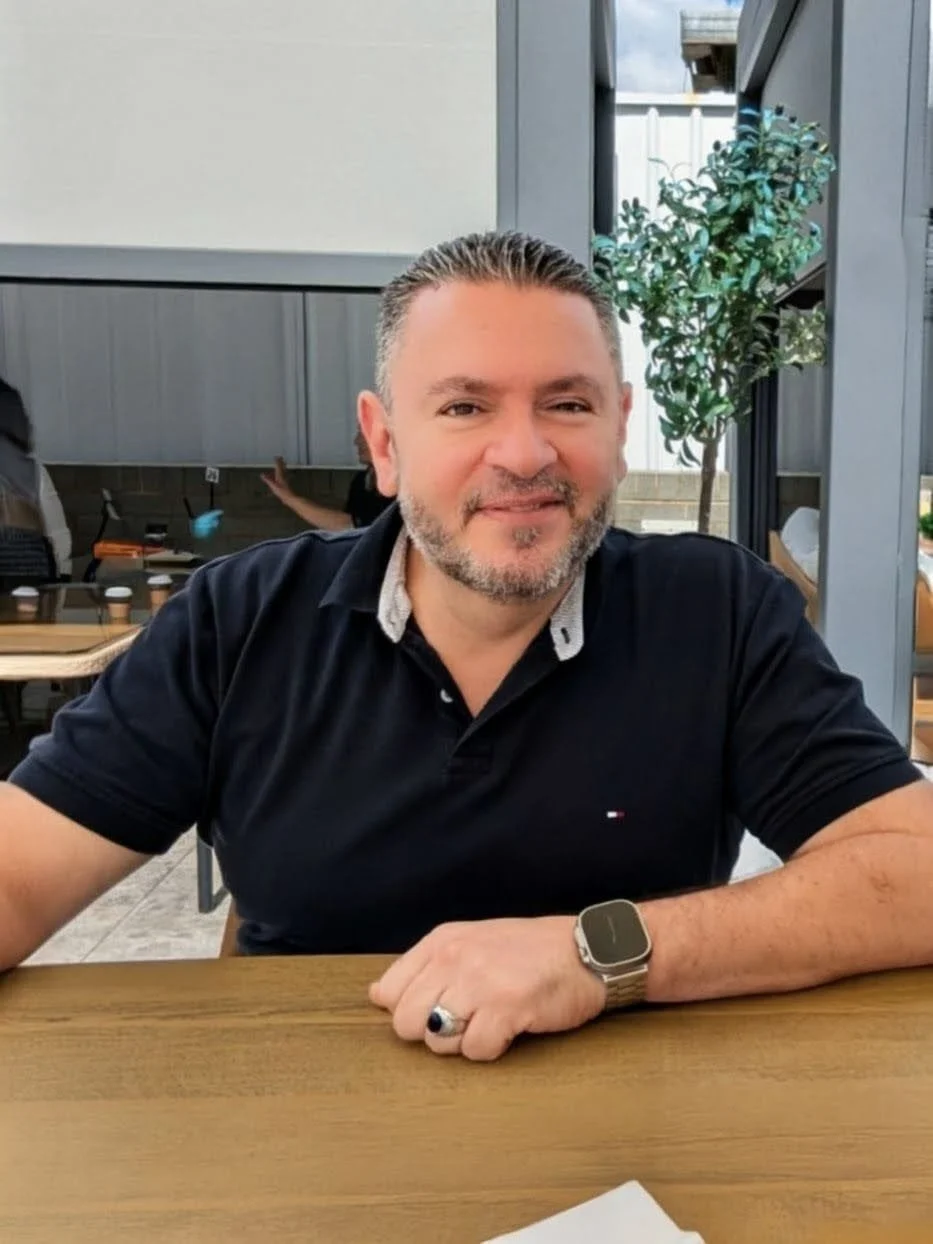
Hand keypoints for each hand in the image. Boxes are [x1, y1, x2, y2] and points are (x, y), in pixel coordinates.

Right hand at [260, 456, 293, 500]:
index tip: (277, 456)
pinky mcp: (286, 484)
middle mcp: (283, 476)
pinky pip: (283, 476)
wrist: (290, 498)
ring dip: (282, 467)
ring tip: (281, 464)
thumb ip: (267, 480)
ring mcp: (285, 480)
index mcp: (280, 476)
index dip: (277, 462)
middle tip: (280, 457)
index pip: (279, 467)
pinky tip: (280, 476)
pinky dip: (281, 473)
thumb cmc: (282, 492)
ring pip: (283, 471)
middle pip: (282, 468)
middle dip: (281, 463)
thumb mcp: (273, 486)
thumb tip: (262, 475)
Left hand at [369, 916, 605, 1061]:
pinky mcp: (507, 1005)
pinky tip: (509, 1030)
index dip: (409, 1011)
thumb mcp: (469, 943)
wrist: (588, 949)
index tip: (438, 1008)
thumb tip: (376, 995)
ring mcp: (480, 980)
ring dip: (462, 1042)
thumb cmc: (528, 952)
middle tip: (465, 1021)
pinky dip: (491, 1050)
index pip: (389, 992)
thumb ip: (424, 967)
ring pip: (437, 1040)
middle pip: (406, 1023)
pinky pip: (475, 1051)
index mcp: (441, 941)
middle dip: (431, 1033)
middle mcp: (454, 957)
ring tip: (489, 1023)